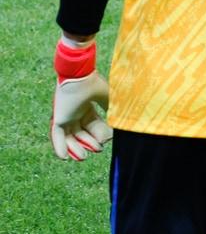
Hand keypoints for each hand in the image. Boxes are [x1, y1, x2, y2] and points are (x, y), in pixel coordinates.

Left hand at [51, 39, 113, 160]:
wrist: (79, 75)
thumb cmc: (93, 83)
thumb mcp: (107, 98)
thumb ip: (112, 108)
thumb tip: (120, 118)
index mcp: (86, 107)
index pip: (92, 125)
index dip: (98, 134)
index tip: (105, 141)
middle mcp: (75, 112)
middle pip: (81, 132)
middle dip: (88, 143)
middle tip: (97, 150)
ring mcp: (66, 116)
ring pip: (69, 136)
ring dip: (75, 148)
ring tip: (83, 158)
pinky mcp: (58, 118)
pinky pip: (57, 136)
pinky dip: (59, 146)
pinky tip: (63, 158)